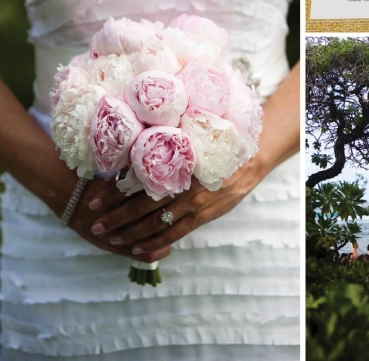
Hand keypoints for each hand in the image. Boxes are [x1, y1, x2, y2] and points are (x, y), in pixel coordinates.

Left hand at [84, 159, 259, 262]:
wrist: (249, 160)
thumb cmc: (215, 149)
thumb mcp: (189, 146)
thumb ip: (165, 157)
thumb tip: (132, 162)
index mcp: (172, 164)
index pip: (134, 181)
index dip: (112, 192)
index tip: (93, 199)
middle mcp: (179, 184)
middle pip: (139, 205)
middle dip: (114, 217)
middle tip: (94, 224)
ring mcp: (191, 202)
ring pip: (153, 223)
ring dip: (129, 233)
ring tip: (111, 239)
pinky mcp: (202, 216)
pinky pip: (173, 234)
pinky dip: (154, 243)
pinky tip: (138, 249)